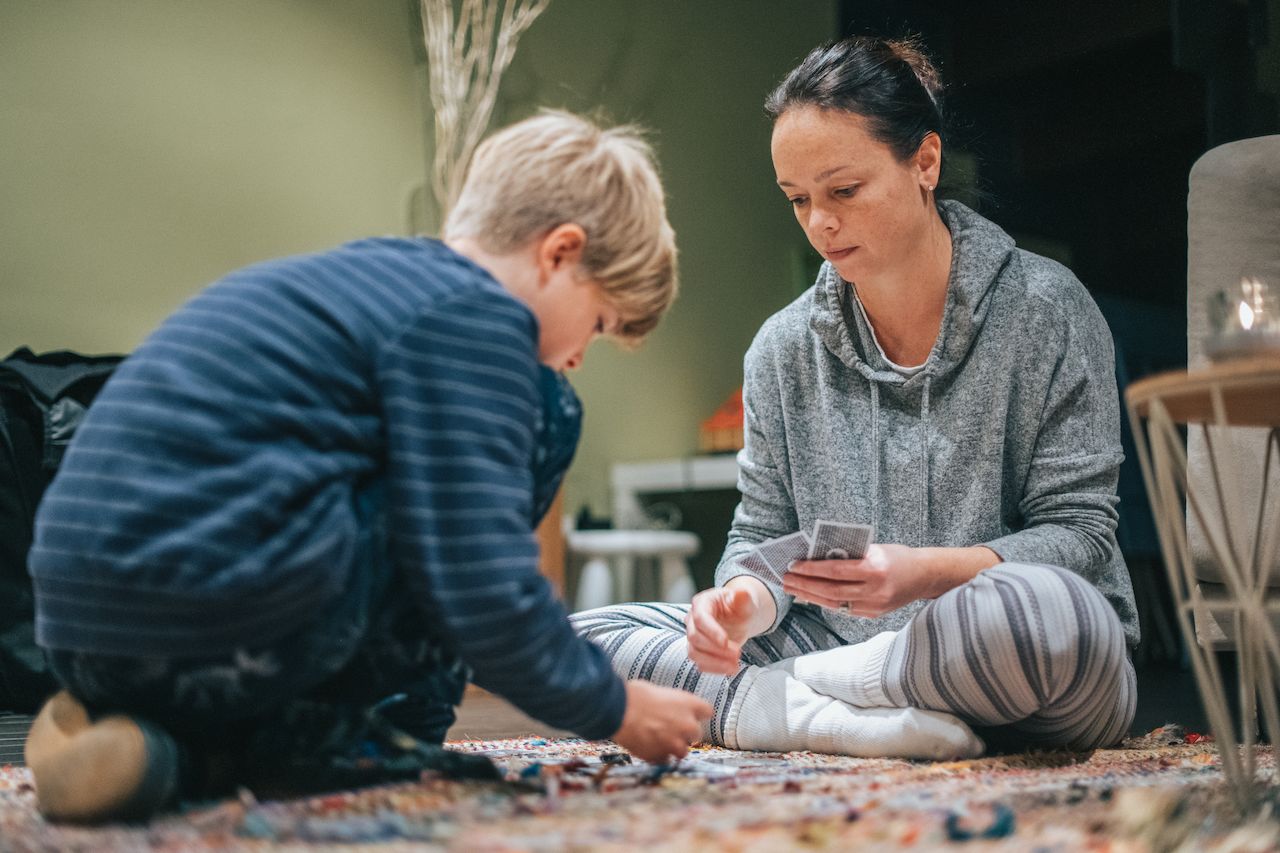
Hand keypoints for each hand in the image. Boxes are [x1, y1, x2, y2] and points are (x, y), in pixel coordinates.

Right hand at [612, 681, 712, 763]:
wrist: (618, 711)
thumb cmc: (634, 695)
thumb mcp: (658, 691)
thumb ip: (669, 703)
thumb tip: (666, 708)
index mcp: (689, 704)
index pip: (706, 711)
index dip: (697, 714)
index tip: (691, 715)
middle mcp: (687, 725)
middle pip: (697, 734)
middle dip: (685, 733)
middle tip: (670, 729)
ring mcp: (675, 743)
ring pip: (682, 751)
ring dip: (673, 747)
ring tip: (658, 740)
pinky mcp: (661, 756)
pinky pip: (664, 760)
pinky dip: (658, 755)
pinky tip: (647, 747)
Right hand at [684, 585, 757, 674]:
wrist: (739, 617)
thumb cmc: (740, 606)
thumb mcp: (745, 600)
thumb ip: (743, 598)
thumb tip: (741, 593)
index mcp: (702, 603)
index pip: (700, 618)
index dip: (711, 631)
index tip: (726, 642)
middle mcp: (692, 620)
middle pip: (694, 637)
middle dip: (715, 649)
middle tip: (737, 654)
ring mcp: (693, 636)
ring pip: (694, 653)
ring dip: (714, 662)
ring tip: (734, 666)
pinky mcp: (698, 650)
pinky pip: (700, 663)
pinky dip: (714, 669)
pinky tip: (730, 669)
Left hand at [783, 544, 929, 616]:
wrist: (925, 576)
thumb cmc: (898, 557)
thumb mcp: (874, 549)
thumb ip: (850, 554)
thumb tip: (818, 557)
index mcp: (874, 569)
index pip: (835, 571)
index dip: (811, 569)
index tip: (793, 566)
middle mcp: (874, 590)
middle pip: (831, 591)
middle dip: (805, 585)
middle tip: (786, 580)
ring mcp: (874, 606)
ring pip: (835, 604)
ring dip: (811, 596)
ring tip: (793, 589)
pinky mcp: (874, 614)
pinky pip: (844, 609)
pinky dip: (827, 602)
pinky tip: (812, 596)